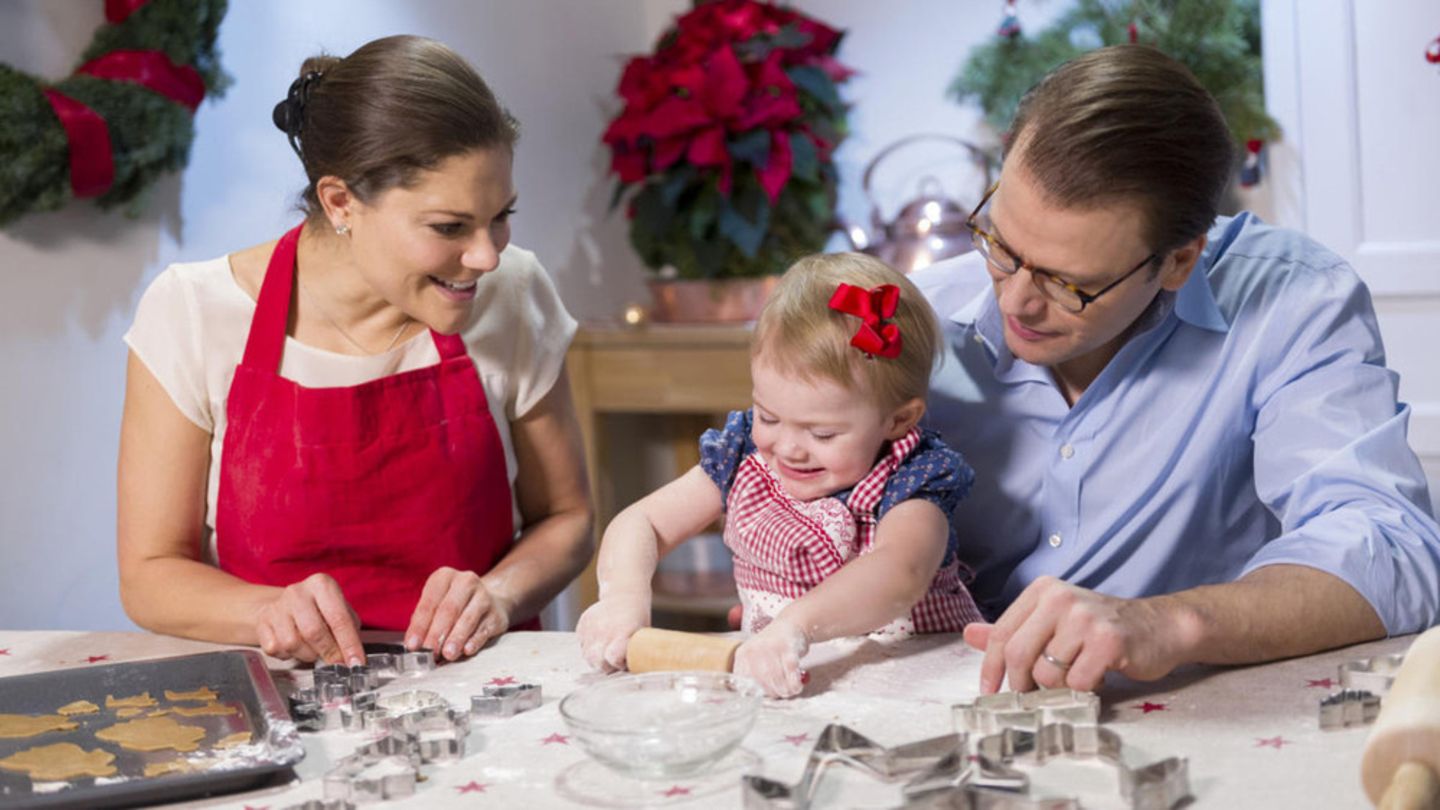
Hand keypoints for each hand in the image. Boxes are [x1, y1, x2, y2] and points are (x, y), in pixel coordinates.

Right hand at [254, 573, 363, 664]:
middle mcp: (297, 592)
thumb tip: (352, 656)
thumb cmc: (316, 610)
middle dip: (329, 653)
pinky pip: (276, 649)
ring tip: (313, 649)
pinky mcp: (262, 623)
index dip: (349, 644)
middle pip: (314, 632)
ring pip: (293, 644)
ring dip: (308, 655)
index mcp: (321, 584)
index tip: (356, 662)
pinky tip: (294, 647)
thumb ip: (349, 630)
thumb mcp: (339, 611)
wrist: (279, 606)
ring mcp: (276, 607)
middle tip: (337, 662)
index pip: (339, 618)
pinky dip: (288, 655)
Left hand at [405, 567, 511, 661]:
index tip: (413, 645)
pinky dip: (475, 640)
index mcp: (445, 576)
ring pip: (467, 619)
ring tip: (447, 654)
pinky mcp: (496, 614)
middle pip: (448, 610)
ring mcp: (484, 597)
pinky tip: (467, 650)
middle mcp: (466, 582)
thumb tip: (415, 645)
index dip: (420, 625)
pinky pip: (484, 629)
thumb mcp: (436, 605)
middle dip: (437, 634)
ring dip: (456, 638)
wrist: (490, 602)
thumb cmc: (455, 606)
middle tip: (429, 652)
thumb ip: (424, 623)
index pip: (430, 602)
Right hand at [575, 592, 650, 671]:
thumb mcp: (643, 634)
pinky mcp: (583, 623)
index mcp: (621, 633)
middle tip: (614, 660)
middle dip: (604, 666)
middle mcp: (603, 630)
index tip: (623, 662)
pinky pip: (582, 644)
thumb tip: (636, 671)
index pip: (613, 658)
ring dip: (596, 657)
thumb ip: (636, 653)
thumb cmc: (637, 617)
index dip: (618, 664)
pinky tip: (600, 639)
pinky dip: (589, 646)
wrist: (624, 593)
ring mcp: (591, 626)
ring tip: (607, 648)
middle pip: (596, 661)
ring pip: (587, 655)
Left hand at [733, 617, 810, 697]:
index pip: (743, 681)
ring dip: (785, 690)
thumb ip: (753, 675)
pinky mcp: (787, 647)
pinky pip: (790, 672)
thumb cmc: (773, 646)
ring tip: (790, 690)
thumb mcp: (756, 657)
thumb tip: (756, 697)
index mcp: (743, 654)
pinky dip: (795, 684)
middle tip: (781, 693)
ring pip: (776, 679)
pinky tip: (797, 685)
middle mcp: (754, 649)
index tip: (765, 695)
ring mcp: (771, 647)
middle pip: (761, 682)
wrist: (791, 623)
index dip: (755, 692)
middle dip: (773, 693)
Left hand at [962, 576, 1190, 692]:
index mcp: (1042, 591)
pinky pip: (1077, 682)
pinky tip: (1096, 677)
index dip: (991, 668)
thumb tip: (969, 634)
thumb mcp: (1053, 622)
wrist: (1159, 627)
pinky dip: (1083, 689)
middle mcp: (1060, 598)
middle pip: (1019, 655)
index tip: (989, 692)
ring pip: (1047, 673)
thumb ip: (1013, 630)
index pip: (1002, 634)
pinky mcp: (1108, 641)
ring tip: (1075, 676)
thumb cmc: (1101, 629)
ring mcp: (1085, 618)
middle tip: (1033, 695)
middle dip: (1022, 685)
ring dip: (1058, 687)